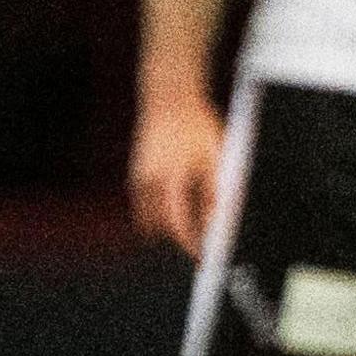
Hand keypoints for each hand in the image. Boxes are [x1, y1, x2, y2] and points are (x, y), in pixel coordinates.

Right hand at [129, 88, 226, 256]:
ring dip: (167, 226)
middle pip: (161, 226)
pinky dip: (157, 214)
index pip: (178, 222)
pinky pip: (144, 207)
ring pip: (150, 219)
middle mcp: (150, 180)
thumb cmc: (197, 124)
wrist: (170, 99)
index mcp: (172, 175)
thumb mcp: (216, 154)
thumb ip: (217, 189)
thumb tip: (219, 219)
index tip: (201, 257)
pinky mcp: (135, 175)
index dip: (190, 244)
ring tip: (189, 222)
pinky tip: (174, 207)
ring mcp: (139, 178)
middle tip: (199, 242)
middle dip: (179, 237)